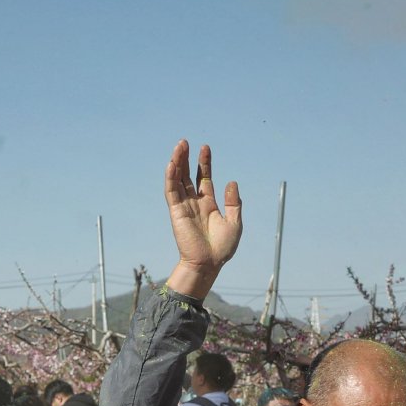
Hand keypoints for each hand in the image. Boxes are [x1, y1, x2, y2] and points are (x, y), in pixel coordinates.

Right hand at [163, 142, 242, 293]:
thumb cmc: (222, 248)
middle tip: (185, 142)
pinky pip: (171, 192)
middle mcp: (194, 203)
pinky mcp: (176, 212)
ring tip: (179, 146)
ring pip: (177, 180)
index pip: (203, 178)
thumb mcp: (234, 222)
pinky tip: (172, 164)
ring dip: (177, 163)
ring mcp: (184, 206)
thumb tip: (231, 181)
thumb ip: (234, 202)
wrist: (208, 263)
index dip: (204, 163)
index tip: (205, 147)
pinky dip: (170, 177)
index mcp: (208, 204)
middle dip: (186, 159)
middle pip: (187, 176)